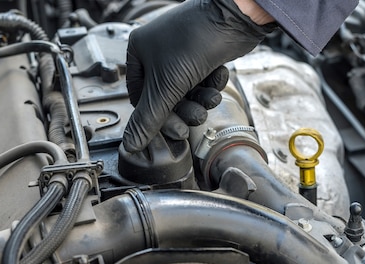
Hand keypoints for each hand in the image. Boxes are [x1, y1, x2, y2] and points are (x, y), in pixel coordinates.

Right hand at [123, 0, 273, 151]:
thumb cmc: (195, 40)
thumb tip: (131, 144)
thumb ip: (149, 119)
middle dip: (184, 110)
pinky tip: (217, 76)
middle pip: (166, 98)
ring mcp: (181, 53)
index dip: (158, 117)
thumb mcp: (167, 87)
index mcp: (139, 53)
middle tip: (195, 117)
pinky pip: (202, 81)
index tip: (174, 129)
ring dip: (200, 100)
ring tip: (210, 98)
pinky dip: (211, 84)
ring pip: (186, 92)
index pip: (141, 98)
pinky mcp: (202, 55)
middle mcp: (158, 52)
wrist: (234, 17)